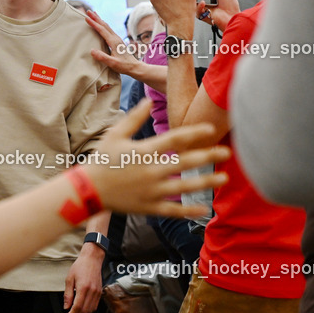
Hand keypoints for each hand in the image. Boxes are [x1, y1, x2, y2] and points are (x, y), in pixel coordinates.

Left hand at [64, 247, 101, 312]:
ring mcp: (97, 292)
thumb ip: (68, 294)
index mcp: (83, 288)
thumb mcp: (69, 279)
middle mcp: (92, 292)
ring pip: (91, 310)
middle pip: (85, 311)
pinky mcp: (100, 292)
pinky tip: (82, 310)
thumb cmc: (80, 267)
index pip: (78, 307)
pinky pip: (95, 306)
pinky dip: (88, 311)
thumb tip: (66, 307)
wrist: (92, 259)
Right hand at [84, 100, 228, 217]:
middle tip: (227, 152)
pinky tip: (204, 209)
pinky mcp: (148, 207)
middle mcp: (151, 171)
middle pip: (186, 162)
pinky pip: (173, 209)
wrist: (87, 190)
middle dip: (208, 156)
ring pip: (184, 187)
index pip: (175, 139)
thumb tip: (149, 101)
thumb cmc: (100, 160)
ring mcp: (151, 191)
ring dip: (206, 182)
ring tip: (223, 178)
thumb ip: (134, 118)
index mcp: (144, 151)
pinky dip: (189, 211)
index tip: (209, 128)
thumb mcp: (114, 135)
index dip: (194, 132)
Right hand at [85, 10, 143, 76]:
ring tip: (94, 15)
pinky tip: (102, 25)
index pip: (101, 30)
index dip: (94, 23)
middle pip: (104, 25)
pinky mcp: (118, 41)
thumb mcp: (112, 63)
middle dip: (96, 18)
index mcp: (113, 42)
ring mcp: (117, 39)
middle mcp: (116, 38)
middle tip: (88, 11)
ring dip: (100, 20)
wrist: (134, 67)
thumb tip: (92, 50)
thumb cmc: (124, 66)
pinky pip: (109, 30)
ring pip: (107, 26)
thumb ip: (102, 57)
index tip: (86, 18)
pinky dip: (104, 25)